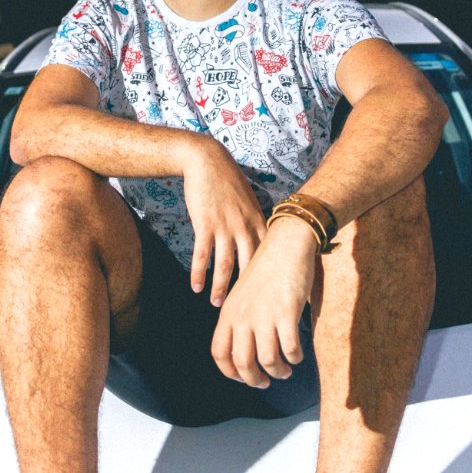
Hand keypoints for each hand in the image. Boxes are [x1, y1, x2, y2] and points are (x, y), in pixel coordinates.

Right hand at [182, 137, 266, 306]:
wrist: (207, 160)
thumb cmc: (228, 182)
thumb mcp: (249, 201)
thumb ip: (256, 223)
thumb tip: (263, 244)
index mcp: (258, 222)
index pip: (269, 257)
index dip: (273, 279)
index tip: (276, 297)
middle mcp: (245, 226)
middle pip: (250, 267)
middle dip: (248, 291)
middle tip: (246, 312)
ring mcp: (225, 225)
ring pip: (226, 265)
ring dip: (220, 287)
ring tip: (217, 304)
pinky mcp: (206, 224)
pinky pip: (203, 255)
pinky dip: (199, 273)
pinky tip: (195, 286)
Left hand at [211, 216, 317, 386]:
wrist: (285, 244)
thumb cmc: (267, 270)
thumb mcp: (243, 294)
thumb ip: (240, 319)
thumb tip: (245, 352)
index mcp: (228, 310)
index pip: (219, 353)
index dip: (230, 372)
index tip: (244, 376)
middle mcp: (242, 315)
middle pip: (242, 364)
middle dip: (255, 379)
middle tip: (266, 381)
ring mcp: (264, 314)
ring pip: (268, 362)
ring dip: (278, 372)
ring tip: (285, 370)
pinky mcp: (286, 312)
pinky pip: (290, 350)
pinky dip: (295, 358)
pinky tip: (297, 355)